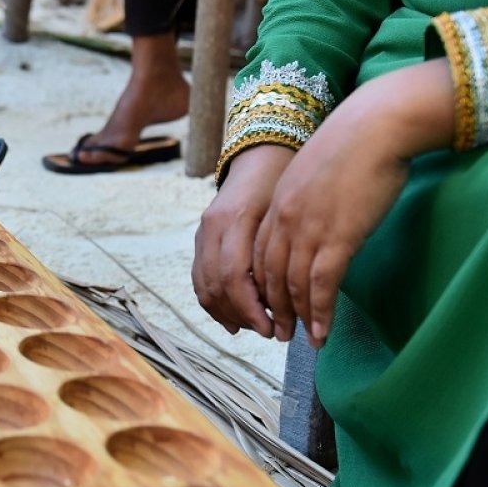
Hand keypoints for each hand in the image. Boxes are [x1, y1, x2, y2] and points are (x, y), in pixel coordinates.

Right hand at [193, 145, 294, 336]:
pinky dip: (213, 301)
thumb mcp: (287, 212)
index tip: (273, 328)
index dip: (250, 307)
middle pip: (215, 284)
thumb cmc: (284, 182)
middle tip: (270, 332)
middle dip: (241, 314)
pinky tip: (232, 317)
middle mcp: (211, 226)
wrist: (261, 154)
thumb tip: (287, 299)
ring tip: (252, 328)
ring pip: (203, 284)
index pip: (233, 275)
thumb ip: (280, 251)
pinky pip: (199, 277)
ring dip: (226, 312)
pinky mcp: (201, 237)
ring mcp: (202, 232)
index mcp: (234, 219)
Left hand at [253, 59, 454, 344]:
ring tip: (304, 339)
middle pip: (269, 276)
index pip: (260, 255)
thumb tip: (319, 222)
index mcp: (277, 203)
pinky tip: (322, 332)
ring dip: (298, 318)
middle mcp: (285, 219)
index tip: (268, 305)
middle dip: (273, 309)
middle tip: (280, 333)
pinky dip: (320, 312)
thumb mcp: (318, 175)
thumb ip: (309, 201)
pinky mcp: (337, 237)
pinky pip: (321, 285)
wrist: (376, 125)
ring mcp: (308, 229)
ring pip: (293, 285)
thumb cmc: (357, 146)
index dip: (262, 285)